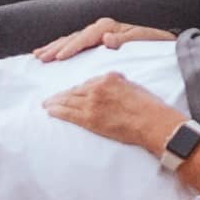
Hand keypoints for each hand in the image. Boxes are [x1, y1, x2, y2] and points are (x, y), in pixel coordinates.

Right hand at [31, 18, 146, 58]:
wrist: (160, 40)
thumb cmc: (153, 42)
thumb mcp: (142, 39)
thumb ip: (125, 39)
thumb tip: (107, 37)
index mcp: (109, 27)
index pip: (85, 37)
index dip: (72, 47)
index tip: (59, 58)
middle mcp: (100, 28)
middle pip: (73, 37)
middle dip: (56, 47)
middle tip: (41, 58)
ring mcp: (96, 33)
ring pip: (70, 39)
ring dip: (54, 47)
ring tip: (38, 55)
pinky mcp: (95, 40)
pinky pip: (74, 44)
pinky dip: (61, 47)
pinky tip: (49, 52)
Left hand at [47, 72, 181, 153]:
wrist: (152, 122)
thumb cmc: (148, 106)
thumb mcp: (134, 87)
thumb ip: (119, 84)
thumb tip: (115, 83)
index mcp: (109, 78)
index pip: (88, 82)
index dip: (79, 89)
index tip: (73, 92)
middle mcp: (97, 88)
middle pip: (75, 90)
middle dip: (62, 94)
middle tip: (51, 98)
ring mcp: (92, 103)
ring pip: (68, 101)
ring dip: (55, 102)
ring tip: (47, 104)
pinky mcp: (89, 119)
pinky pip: (68, 113)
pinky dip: (57, 111)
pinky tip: (50, 111)